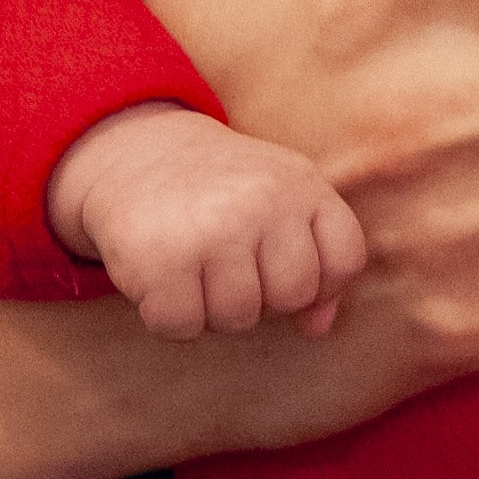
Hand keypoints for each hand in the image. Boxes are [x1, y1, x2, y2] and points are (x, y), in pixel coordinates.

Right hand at [49, 102, 367, 337]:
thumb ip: (317, 261)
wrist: (134, 151)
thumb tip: (317, 328)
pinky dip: (169, 315)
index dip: (318, 280)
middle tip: (228, 262)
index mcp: (300, 182)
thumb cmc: (219, 190)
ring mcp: (212, 229)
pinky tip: (161, 276)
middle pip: (292, 296)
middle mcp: (262, 200)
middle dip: (262, 295)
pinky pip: (183, 327)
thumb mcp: (281, 202)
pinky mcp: (160, 259)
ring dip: (211, 307)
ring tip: (193, 264)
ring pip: (238, 318)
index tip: (278, 261)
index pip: (344, 261)